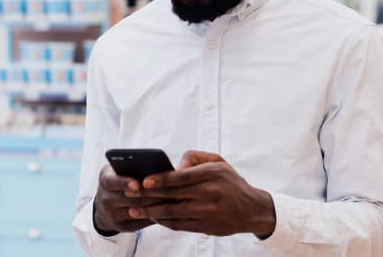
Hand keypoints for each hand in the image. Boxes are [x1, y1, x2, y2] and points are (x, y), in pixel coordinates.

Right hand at [93, 164, 169, 234]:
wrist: (104, 206)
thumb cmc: (117, 180)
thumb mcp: (117, 171)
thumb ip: (129, 168)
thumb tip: (152, 165)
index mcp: (105, 181)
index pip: (113, 182)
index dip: (125, 183)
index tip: (137, 184)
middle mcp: (106, 200)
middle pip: (129, 199)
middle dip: (149, 194)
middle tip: (166, 189)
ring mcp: (113, 216)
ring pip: (138, 211)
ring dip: (155, 205)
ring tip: (170, 198)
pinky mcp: (124, 227)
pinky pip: (142, 222)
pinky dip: (154, 215)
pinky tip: (167, 208)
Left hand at [124, 150, 275, 237]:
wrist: (252, 209)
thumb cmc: (230, 181)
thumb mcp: (218, 161)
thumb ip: (195, 157)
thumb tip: (176, 166)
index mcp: (212, 174)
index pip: (181, 177)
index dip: (161, 180)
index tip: (144, 181)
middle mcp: (210, 194)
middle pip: (173, 196)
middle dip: (148, 196)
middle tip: (130, 194)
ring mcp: (208, 212)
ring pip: (173, 213)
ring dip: (151, 211)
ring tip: (135, 209)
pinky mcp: (206, 227)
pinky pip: (180, 225)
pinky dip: (164, 221)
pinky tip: (152, 216)